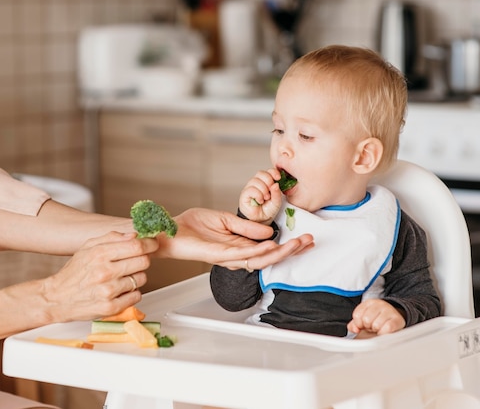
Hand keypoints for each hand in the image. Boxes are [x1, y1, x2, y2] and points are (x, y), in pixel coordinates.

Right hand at [42, 231, 157, 321]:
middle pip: (143, 262)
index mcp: (99, 254)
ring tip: (121, 277)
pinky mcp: (111, 308)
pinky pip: (136, 296)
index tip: (152, 244)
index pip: (136, 246)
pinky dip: (131, 292)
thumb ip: (111, 238)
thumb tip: (134, 234)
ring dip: (136, 277)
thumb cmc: (74, 273)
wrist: (57, 298)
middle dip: (143, 260)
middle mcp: (105, 273)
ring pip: (141, 279)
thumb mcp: (87, 248)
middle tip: (134, 261)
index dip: (149, 244)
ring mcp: (108, 291)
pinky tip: (119, 290)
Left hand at [157, 208, 313, 269]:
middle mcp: (237, 255)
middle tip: (310, 242)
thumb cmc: (193, 227)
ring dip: (280, 253)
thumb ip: (246, 227)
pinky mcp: (218, 254)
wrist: (170, 231)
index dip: (288, 246)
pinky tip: (272, 246)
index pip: (269, 249)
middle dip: (291, 251)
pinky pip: (242, 254)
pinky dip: (258, 251)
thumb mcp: (224, 220)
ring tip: (297, 244)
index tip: (307, 239)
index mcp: (240, 246)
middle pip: (270, 257)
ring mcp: (229, 256)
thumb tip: (268, 232)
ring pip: (260, 259)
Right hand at [239, 169, 282, 223]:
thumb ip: (277, 193)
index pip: (268, 171)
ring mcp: (250, 188)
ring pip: (255, 180)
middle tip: (271, 191)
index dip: (273, 172)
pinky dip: (258, 194)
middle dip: (268, 180)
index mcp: (266, 182)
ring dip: (263, 189)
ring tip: (266, 198)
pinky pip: (250, 189)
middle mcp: (257, 183)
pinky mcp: (244, 194)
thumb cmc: (267, 210)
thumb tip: (275, 184)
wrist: (260, 220)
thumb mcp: (276, 202)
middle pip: (261, 173)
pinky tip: (260, 200)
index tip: (278, 178)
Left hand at [347, 299, 405, 336]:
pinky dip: (384, 333)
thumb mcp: (364, 319)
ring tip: (379, 328)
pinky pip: (387, 329)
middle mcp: (379, 304)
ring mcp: (389, 311)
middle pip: (366, 320)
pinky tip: (384, 331)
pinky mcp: (397, 320)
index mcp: (369, 302)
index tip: (363, 325)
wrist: (394, 318)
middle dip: (368, 327)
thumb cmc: (377, 320)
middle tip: (372, 327)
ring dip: (376, 330)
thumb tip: (354, 329)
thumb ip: (354, 324)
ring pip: (376, 325)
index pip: (357, 315)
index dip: (358, 323)